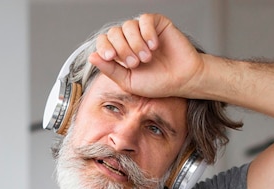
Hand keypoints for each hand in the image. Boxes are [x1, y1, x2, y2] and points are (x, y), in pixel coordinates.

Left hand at [89, 13, 204, 99]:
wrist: (182, 80)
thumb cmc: (157, 83)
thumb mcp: (129, 81)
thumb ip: (110, 70)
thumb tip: (92, 57)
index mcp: (121, 54)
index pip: (104, 42)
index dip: (104, 47)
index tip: (112, 57)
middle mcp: (130, 40)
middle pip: (114, 32)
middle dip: (123, 49)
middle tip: (135, 64)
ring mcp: (143, 31)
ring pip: (128, 26)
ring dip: (136, 43)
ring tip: (147, 58)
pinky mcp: (157, 24)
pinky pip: (145, 19)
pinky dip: (147, 33)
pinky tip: (154, 46)